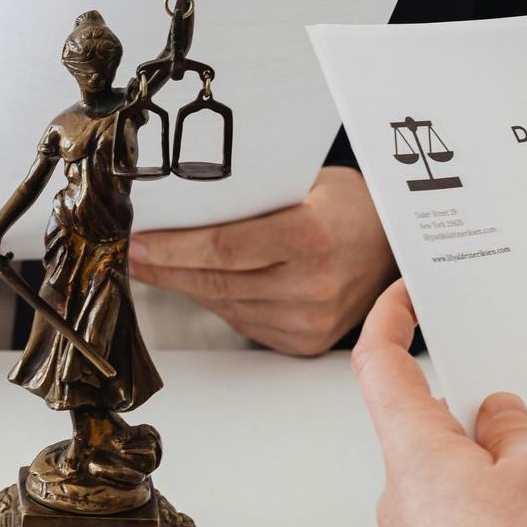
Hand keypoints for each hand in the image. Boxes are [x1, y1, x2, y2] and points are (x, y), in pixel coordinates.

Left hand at [128, 166, 396, 355]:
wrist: (395, 246)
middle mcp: (314, 286)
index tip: (137, 241)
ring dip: (183, 285)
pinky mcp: (304, 341)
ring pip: (223, 304)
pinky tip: (196, 283)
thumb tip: (179, 207)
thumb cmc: (347, 206)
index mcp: (313, 238)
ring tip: (153, 265)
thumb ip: (249, 200)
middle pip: (215, 281)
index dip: (172, 247)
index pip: (223, 247)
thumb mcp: (303, 185)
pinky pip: (242, 320)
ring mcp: (309, 321)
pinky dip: (214, 301)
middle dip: (164, 267)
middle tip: (130, 253)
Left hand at [352, 281, 526, 526]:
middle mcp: (400, 493)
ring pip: (454, 482)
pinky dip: (501, 519)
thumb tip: (498, 421)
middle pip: (430, 429)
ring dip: (497, 476)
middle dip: (481, 419)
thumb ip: (518, 432)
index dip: (389, 322)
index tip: (404, 295)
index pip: (381, 365)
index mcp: (414, 449)